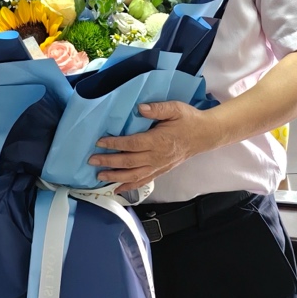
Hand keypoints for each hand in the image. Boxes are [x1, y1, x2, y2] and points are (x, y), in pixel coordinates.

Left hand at [89, 100, 217, 192]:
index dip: (115, 144)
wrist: (205, 135)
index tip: (100, 142)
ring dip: (115, 177)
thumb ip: (157, 109)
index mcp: (159, 140)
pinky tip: (116, 189)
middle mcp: (157, 156)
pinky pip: (143, 181)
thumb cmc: (189, 120)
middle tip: (92, 161)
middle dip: (109, 162)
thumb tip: (140, 108)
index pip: (132, 144)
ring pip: (134, 175)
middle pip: (129, 162)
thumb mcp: (175, 108)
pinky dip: (129, 186)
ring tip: (99, 177)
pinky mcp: (161, 171)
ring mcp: (159, 166)